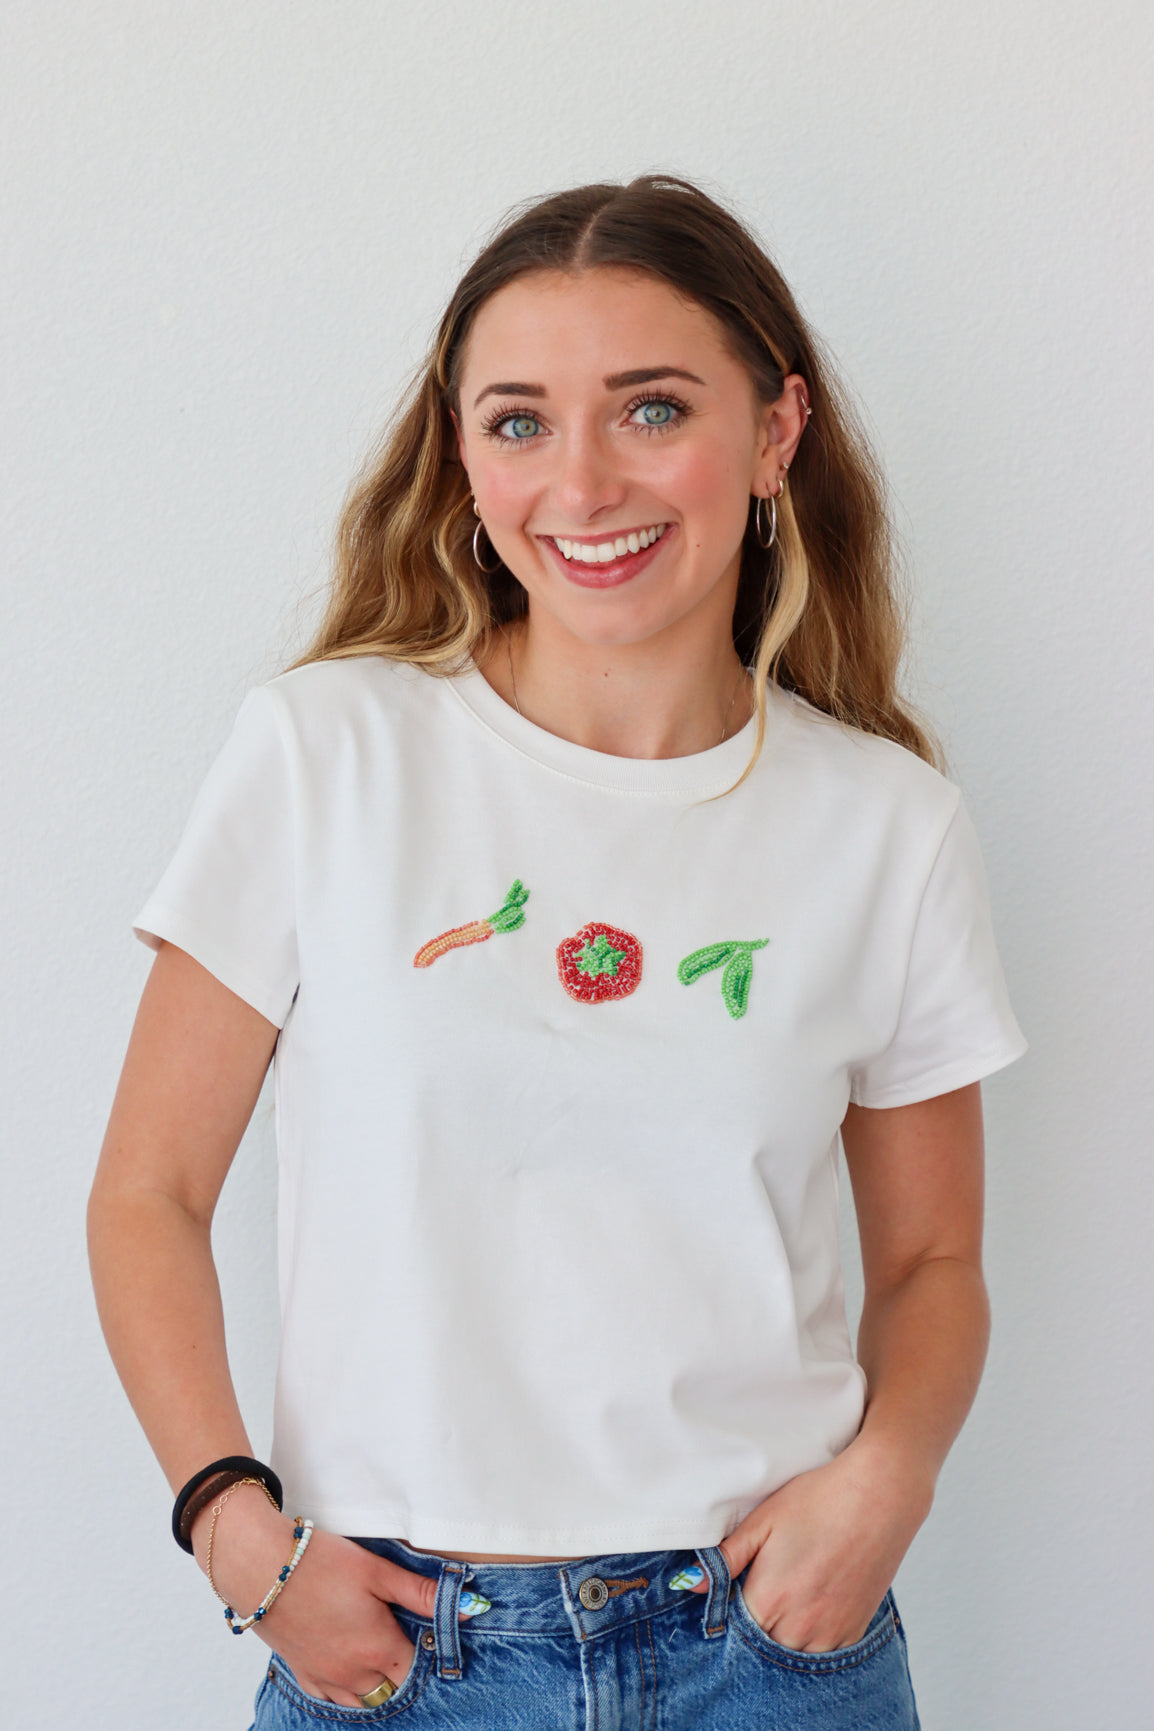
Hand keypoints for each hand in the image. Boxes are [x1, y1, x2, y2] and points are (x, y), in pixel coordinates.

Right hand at [191, 1488, 435, 1704]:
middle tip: (407, 1643)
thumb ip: (422, 1593)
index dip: (429, 1656)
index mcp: (377, 1648)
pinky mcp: (302, 1674)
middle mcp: (352, 1674)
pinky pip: (333, 1701)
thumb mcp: (377, 1571)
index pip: (417, 1672)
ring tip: (383, 1658)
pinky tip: (352, 1672)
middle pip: (392, 1691)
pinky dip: (348, 1693)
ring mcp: (325, 1679)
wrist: (260, 1567)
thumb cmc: (321, 1563)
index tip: (432, 1636)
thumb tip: (470, 1606)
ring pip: (363, 1703)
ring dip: (378, 1686)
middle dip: (404, 1673)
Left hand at [693, 1440, 932, 1652]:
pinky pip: (821, 1651)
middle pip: (761, 1646)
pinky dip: (809, 1637)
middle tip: (761, 1586)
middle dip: (753, 1625)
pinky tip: (810, 1603)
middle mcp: (799, 1627)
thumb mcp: (764, 1520)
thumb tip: (690, 1585)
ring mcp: (829, 1634)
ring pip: (790, 1653)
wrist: (880, 1495)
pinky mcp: (853, 1632)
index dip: (727, 1612)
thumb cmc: (819, 1500)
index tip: (732, 1591)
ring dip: (781, 1634)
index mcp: (769, 1599)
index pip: (732, 1628)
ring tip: (787, 1592)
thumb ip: (726, 1558)